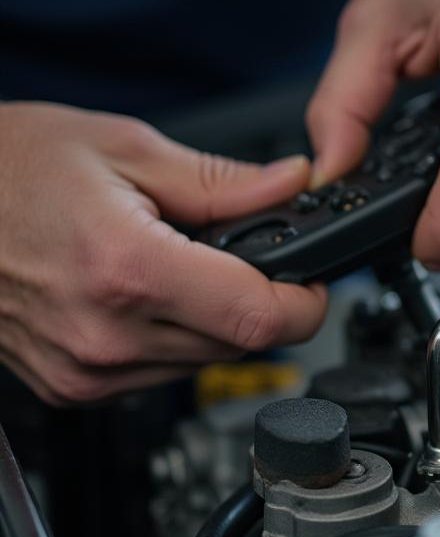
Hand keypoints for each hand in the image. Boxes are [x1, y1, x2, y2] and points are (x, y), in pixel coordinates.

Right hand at [0, 103, 327, 404]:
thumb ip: (223, 180)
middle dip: (261, 304)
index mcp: (128, 269)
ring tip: (176, 267)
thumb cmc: (3, 168)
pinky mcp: (73, 388)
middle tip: (242, 259)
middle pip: (241, 345)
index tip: (313, 282)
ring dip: (215, 323)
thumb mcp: (123, 148)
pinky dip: (173, 339)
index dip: (305, 302)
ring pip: (205, 364)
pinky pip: (160, 374)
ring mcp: (86, 371)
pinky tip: (144, 295)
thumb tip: (291, 186)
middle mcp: (107, 336)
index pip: (260, 319)